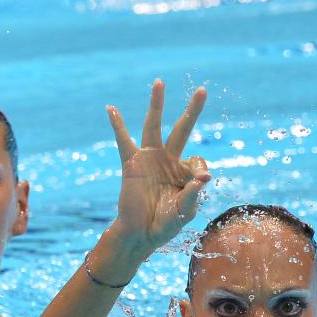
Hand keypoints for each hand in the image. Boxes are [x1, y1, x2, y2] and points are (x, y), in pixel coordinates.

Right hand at [107, 80, 209, 252]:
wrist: (140, 234)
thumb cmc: (165, 224)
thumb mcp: (185, 211)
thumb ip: (194, 194)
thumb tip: (205, 177)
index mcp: (184, 172)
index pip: (198, 161)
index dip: (199, 173)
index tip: (197, 185)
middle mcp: (168, 159)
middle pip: (182, 129)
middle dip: (193, 110)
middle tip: (202, 90)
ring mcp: (149, 159)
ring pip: (153, 125)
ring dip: (157, 104)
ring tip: (159, 82)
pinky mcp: (131, 164)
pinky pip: (123, 141)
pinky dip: (117, 125)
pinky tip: (111, 110)